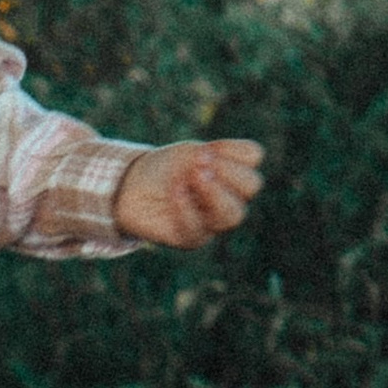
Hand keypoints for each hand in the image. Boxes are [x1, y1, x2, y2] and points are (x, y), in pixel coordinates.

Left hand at [114, 139, 264, 249]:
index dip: (233, 149)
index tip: (205, 149)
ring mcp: (214, 220)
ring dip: (213, 191)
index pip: (253, 156)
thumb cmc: (167, 169)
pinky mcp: (191, 238)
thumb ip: (212, 156)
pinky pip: (198, 229)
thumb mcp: (190, 153)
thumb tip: (216, 160)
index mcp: (233, 171)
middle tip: (199, 163)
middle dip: (227, 170)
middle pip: (251, 185)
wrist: (134, 188)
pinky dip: (186, 207)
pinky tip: (175, 190)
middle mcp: (230, 197)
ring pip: (233, 214)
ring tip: (192, 176)